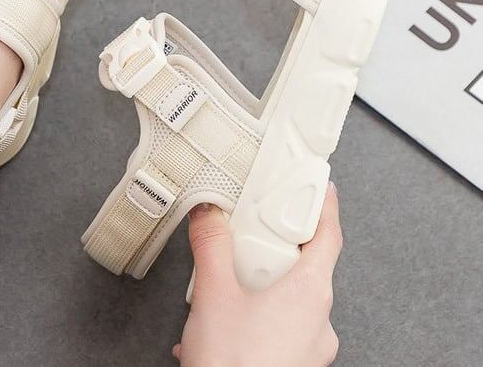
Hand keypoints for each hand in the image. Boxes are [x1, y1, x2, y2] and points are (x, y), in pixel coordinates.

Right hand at [175, 182, 341, 366]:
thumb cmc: (233, 364)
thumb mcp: (214, 293)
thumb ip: (211, 246)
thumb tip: (208, 214)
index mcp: (309, 293)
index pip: (329, 236)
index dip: (325, 206)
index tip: (322, 187)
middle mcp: (319, 320)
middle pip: (306, 265)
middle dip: (274, 248)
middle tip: (250, 236)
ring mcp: (310, 346)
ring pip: (290, 298)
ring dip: (259, 285)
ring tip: (222, 288)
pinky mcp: (296, 364)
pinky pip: (281, 327)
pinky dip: (255, 315)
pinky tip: (222, 325)